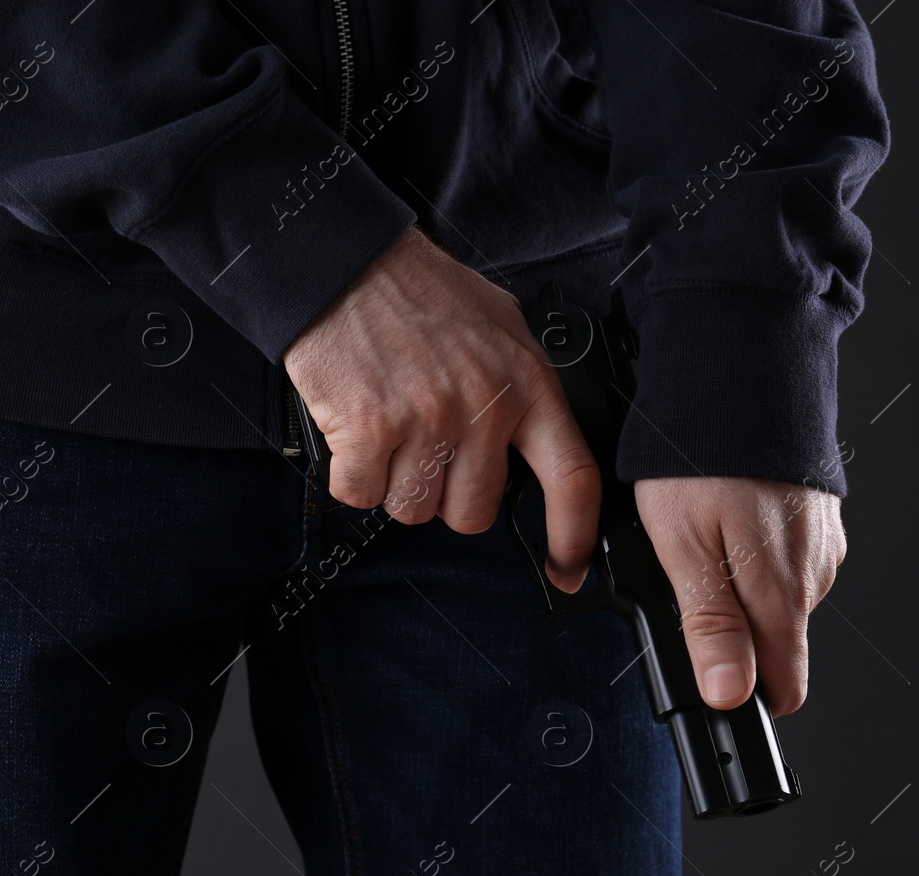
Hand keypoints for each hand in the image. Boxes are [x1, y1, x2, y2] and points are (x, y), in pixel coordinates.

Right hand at [283, 226, 600, 591]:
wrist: (346, 262)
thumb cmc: (418, 292)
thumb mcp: (500, 324)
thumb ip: (523, 385)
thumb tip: (538, 448)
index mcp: (527, 383)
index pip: (573, 478)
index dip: (573, 537)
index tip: (568, 569)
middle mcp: (483, 407)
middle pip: (472, 513)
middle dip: (444, 494)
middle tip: (425, 449)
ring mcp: (427, 420)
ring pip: (412, 509)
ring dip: (393, 482)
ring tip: (387, 427)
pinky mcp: (370, 428)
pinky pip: (361, 494)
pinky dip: (351, 473)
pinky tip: (354, 429)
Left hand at [635, 476, 845, 716]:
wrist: (740, 373)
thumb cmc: (702, 453)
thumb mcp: (683, 546)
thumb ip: (711, 625)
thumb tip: (730, 694)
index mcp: (783, 593)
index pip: (784, 687)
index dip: (744, 694)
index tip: (712, 682)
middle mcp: (814, 574)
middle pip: (776, 644)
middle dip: (732, 633)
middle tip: (685, 583)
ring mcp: (821, 544)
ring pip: (779, 599)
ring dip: (742, 586)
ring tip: (702, 538)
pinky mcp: (818, 518)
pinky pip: (787, 558)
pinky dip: (756, 550)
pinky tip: (728, 517)